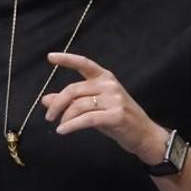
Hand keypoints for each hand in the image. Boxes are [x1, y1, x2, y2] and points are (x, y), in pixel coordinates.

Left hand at [40, 52, 167, 163]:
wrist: (144, 134)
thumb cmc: (117, 118)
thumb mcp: (93, 107)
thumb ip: (71, 101)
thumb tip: (45, 99)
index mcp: (105, 78)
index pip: (84, 63)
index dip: (66, 59)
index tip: (50, 57)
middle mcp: (109, 85)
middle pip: (74, 89)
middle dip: (58, 103)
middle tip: (49, 116)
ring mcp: (114, 100)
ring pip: (79, 105)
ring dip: (65, 117)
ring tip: (59, 126)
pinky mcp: (116, 115)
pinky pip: (86, 119)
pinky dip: (71, 126)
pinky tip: (62, 131)